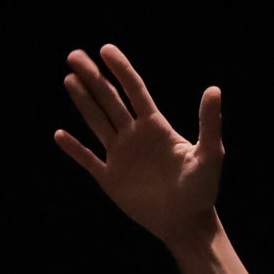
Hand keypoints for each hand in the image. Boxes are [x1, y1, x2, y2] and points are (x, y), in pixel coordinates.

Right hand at [54, 46, 224, 240]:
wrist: (187, 223)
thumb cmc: (202, 190)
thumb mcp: (210, 154)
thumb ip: (209, 123)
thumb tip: (214, 89)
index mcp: (156, 127)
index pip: (134, 90)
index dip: (121, 69)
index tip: (106, 49)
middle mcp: (135, 136)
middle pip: (109, 100)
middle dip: (92, 78)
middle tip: (74, 56)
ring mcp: (121, 156)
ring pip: (97, 122)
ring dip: (82, 101)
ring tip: (69, 79)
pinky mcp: (111, 179)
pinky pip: (88, 160)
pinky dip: (74, 149)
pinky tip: (60, 134)